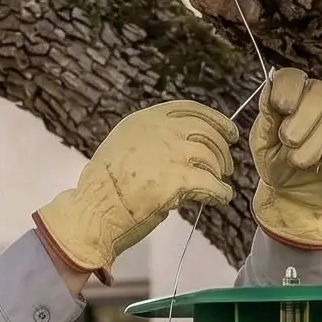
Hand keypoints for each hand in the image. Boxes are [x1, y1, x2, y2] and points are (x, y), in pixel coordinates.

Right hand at [34, 102, 238, 274]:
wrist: (93, 213)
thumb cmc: (104, 188)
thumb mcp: (122, 147)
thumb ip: (152, 141)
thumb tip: (185, 147)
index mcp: (144, 120)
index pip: (189, 109)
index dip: (215, 119)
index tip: (228, 132)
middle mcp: (158, 131)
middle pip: (206, 132)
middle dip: (221, 150)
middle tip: (226, 167)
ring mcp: (169, 154)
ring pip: (211, 158)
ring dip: (219, 173)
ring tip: (219, 185)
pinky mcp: (178, 180)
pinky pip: (212, 185)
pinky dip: (220, 193)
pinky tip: (221, 198)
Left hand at [248, 68, 321, 249]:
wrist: (295, 195)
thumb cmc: (277, 164)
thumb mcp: (263, 143)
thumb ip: (267, 116)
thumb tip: (271, 87)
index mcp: (293, 96)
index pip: (293, 78)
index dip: (288, 89)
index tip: (281, 108)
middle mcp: (320, 99)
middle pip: (318, 93)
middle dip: (302, 121)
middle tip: (289, 143)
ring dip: (314, 145)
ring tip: (301, 162)